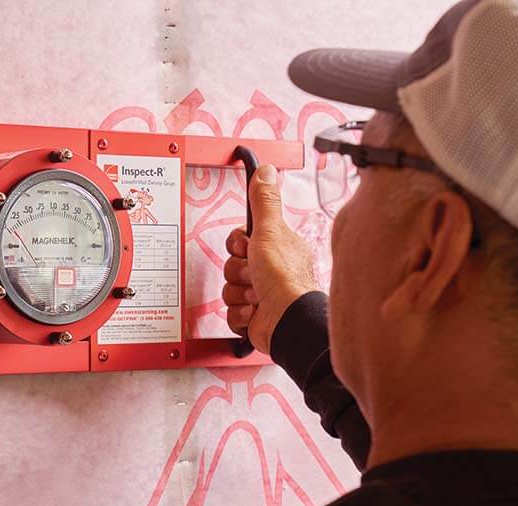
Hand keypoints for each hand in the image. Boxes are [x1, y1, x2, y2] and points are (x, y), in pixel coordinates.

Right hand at [223, 164, 319, 354]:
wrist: (287, 321)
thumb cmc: (284, 280)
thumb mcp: (270, 232)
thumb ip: (264, 202)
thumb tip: (265, 172)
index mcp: (277, 249)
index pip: (241, 240)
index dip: (237, 243)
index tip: (245, 246)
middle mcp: (271, 271)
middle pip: (232, 264)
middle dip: (238, 271)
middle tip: (254, 274)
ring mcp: (262, 296)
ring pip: (230, 289)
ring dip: (239, 293)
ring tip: (257, 296)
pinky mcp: (254, 317)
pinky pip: (231, 312)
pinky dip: (240, 313)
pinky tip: (254, 312)